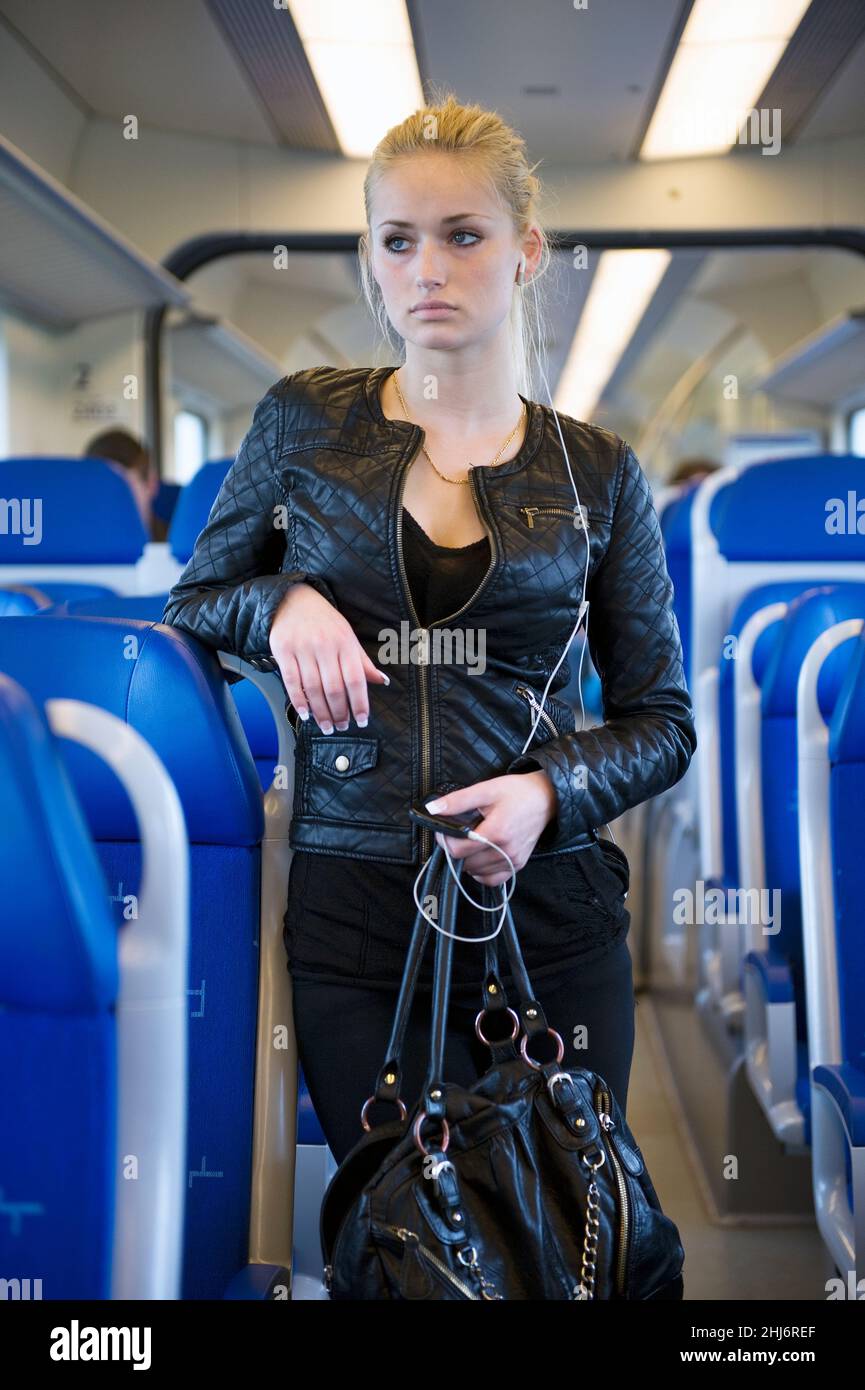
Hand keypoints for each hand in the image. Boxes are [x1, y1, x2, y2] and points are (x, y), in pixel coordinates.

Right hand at [269, 583, 388, 731]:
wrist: (293, 600)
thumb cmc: (325, 622)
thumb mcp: (348, 637)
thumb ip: (363, 662)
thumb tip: (382, 681)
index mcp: (345, 643)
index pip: (355, 679)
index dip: (359, 703)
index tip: (362, 721)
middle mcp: (325, 646)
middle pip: (334, 688)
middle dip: (339, 712)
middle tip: (341, 727)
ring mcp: (303, 649)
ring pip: (313, 688)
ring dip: (321, 712)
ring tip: (326, 726)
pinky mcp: (283, 651)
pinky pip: (292, 681)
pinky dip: (299, 701)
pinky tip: (305, 714)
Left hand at [426, 771, 557, 885]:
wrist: (545, 798)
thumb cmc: (517, 792)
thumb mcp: (486, 789)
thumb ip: (458, 801)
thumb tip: (433, 809)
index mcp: (496, 832)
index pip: (458, 850)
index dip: (445, 841)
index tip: (445, 830)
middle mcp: (506, 851)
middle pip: (466, 863)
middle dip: (456, 849)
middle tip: (458, 834)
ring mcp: (513, 860)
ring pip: (477, 873)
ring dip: (468, 861)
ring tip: (471, 842)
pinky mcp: (518, 864)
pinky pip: (493, 879)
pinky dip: (482, 873)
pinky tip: (480, 857)